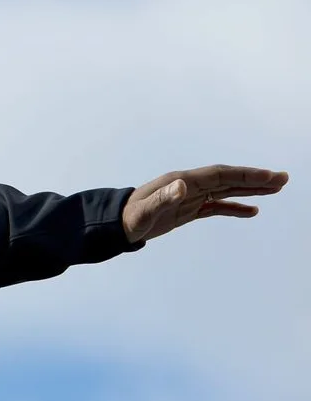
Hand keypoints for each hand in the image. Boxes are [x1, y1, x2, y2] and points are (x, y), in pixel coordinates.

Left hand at [122, 165, 288, 243]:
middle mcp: (189, 186)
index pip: (220, 175)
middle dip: (255, 179)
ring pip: (226, 191)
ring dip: (250, 189)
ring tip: (276, 189)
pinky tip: (251, 210)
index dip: (245, 175)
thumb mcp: (144, 211)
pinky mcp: (188, 210)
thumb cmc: (129, 218)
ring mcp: (190, 198)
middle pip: (228, 179)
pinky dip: (234, 207)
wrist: (116, 225)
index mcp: (182, 181)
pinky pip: (216, 207)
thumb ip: (163, 198)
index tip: (269, 177)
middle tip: (283, 179)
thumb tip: (183, 185)